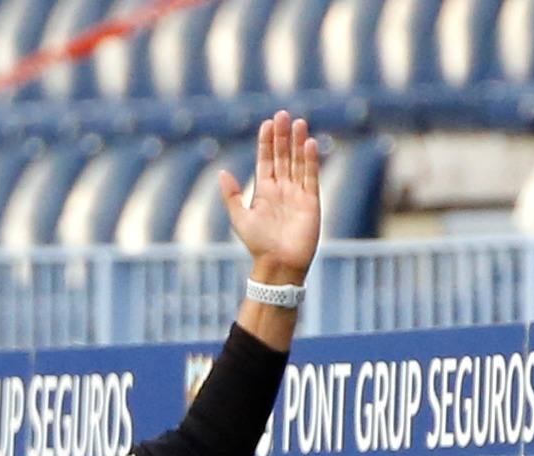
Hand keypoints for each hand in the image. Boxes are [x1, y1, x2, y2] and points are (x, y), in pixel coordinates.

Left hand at [221, 110, 321, 285]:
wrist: (278, 263)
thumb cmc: (257, 244)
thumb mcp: (239, 218)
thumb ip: (231, 195)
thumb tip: (222, 172)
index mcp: (264, 191)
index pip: (266, 160)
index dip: (266, 142)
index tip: (267, 123)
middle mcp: (282, 189)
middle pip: (283, 156)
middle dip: (283, 136)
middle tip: (283, 114)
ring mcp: (297, 194)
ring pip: (298, 162)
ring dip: (298, 143)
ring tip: (298, 122)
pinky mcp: (311, 201)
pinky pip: (311, 176)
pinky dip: (310, 160)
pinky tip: (310, 144)